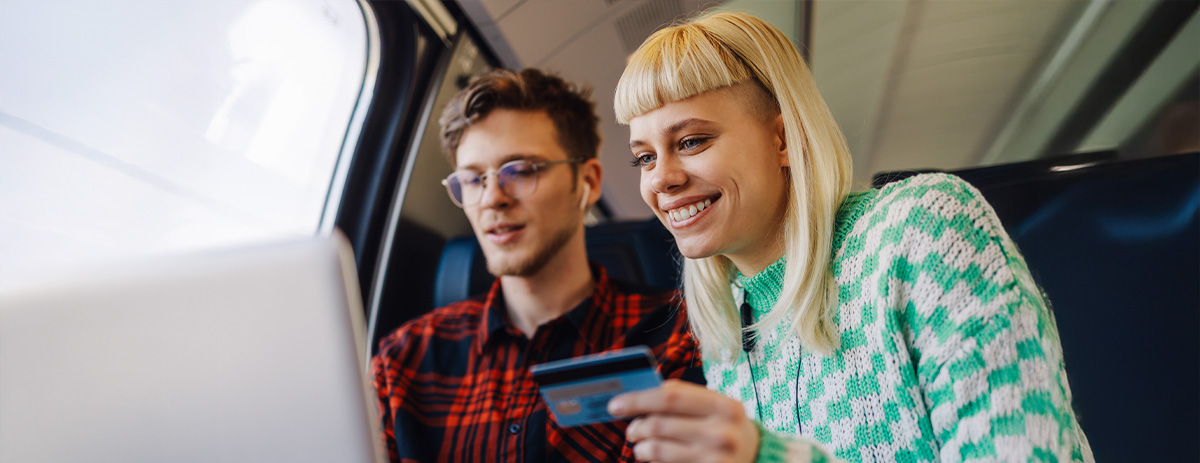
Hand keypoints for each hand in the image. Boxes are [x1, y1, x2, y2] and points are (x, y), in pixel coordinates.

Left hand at [609, 380, 759, 462]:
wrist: (758, 459)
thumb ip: (685, 399)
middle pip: (659, 424)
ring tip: (641, 447)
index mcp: (724, 406)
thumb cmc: (727, 428)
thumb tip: (638, 394)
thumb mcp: (718, 408)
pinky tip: (654, 459)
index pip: (671, 396)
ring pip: (656, 449)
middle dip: (636, 426)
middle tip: (631, 429)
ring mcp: (714, 459)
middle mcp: (721, 432)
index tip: (616, 404)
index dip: (638, 399)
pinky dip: (652, 462)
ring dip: (640, 448)